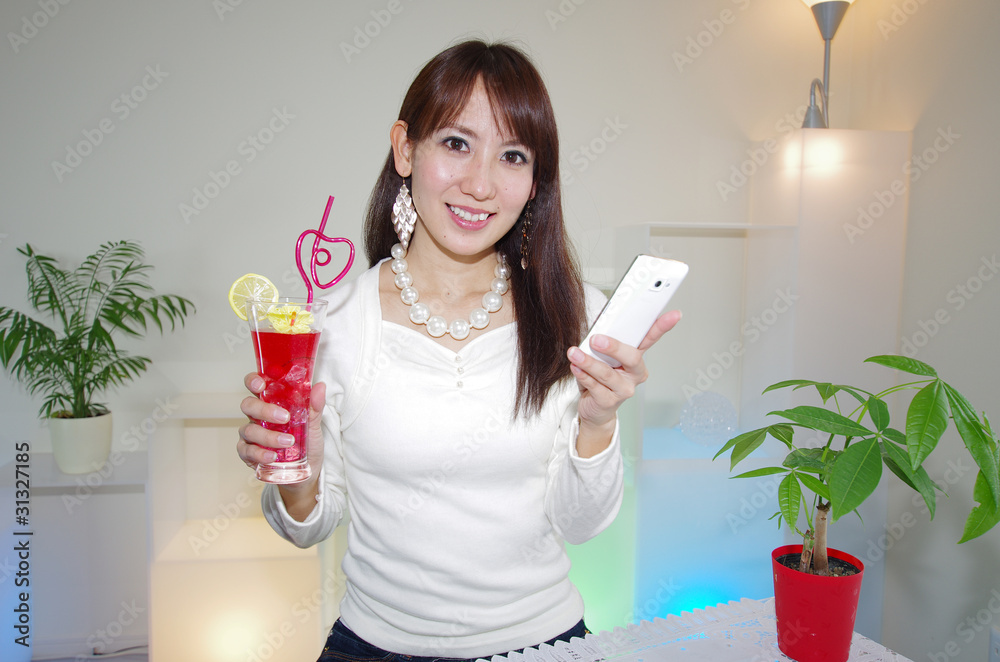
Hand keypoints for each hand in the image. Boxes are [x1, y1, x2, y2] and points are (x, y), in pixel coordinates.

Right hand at [237, 372, 326, 493]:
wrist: (306, 473)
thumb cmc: (307, 444)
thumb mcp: (314, 426)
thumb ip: (315, 407)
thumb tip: (320, 387)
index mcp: (271, 403)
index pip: (256, 386)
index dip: (253, 381)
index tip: (261, 384)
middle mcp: (257, 417)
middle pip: (248, 405)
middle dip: (264, 410)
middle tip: (284, 417)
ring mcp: (251, 435)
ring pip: (249, 429)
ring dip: (268, 435)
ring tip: (288, 442)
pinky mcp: (248, 454)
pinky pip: (247, 451)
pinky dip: (260, 453)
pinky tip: (272, 456)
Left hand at [567, 310, 681, 455]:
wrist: (595, 408)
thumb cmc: (599, 378)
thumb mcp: (603, 357)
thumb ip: (602, 342)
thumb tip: (596, 329)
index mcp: (636, 358)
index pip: (650, 338)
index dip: (662, 326)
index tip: (675, 314)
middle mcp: (634, 374)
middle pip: (632, 358)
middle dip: (615, 347)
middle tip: (596, 339)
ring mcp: (624, 389)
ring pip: (608, 373)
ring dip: (589, 362)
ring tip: (574, 353)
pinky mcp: (610, 401)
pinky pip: (595, 386)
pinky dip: (583, 375)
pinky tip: (575, 367)